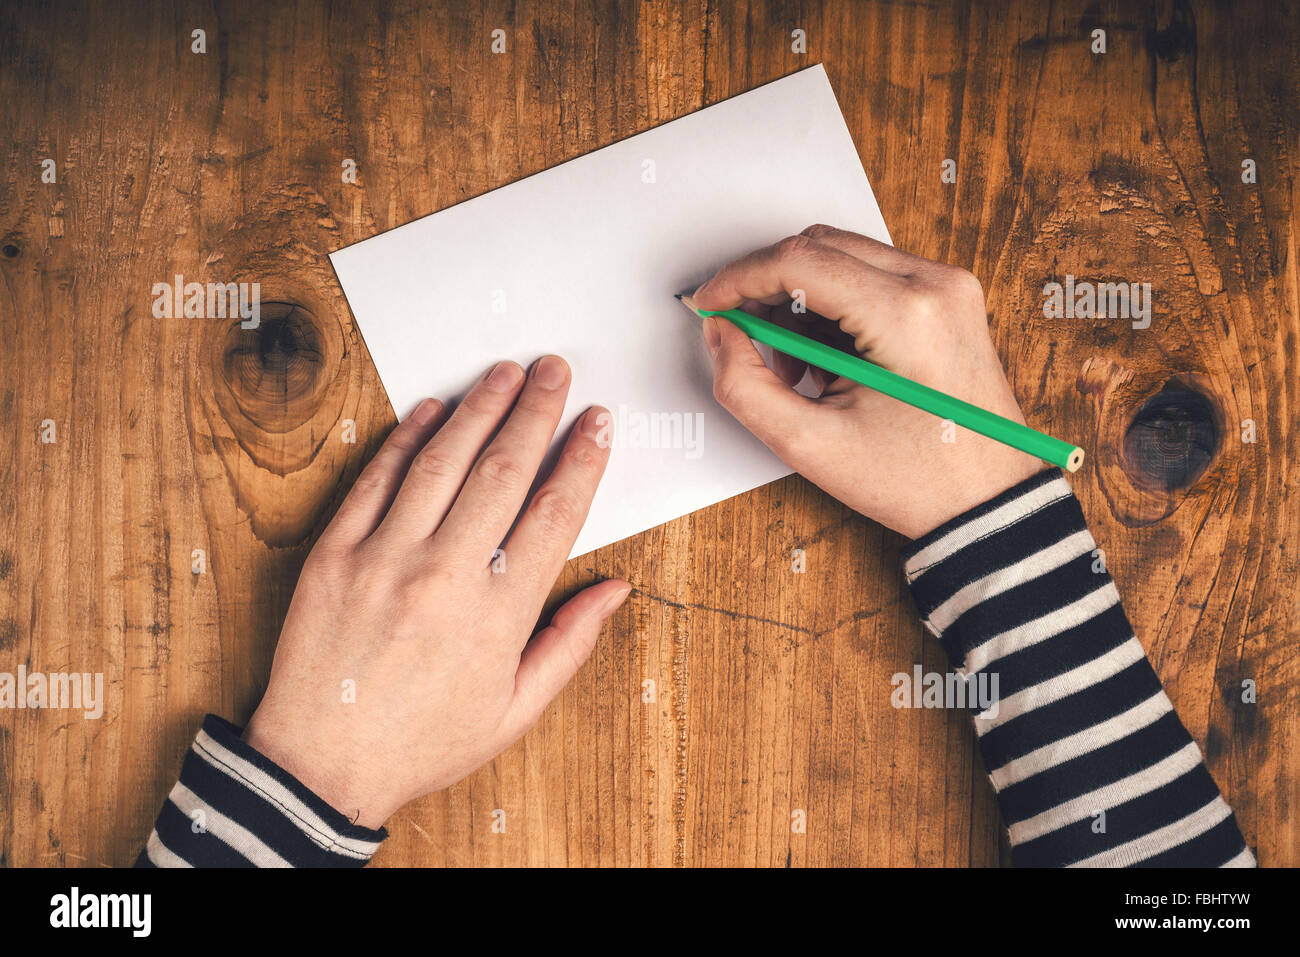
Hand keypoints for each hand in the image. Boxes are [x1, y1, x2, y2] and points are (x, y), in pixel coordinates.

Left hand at [242, 356, 629, 827]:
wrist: (319, 765)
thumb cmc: (422, 742)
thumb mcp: (514, 709)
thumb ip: (569, 642)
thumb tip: (614, 588)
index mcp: (497, 616)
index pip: (554, 513)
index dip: (582, 459)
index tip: (597, 423)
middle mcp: (443, 576)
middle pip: (503, 471)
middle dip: (536, 411)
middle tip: (556, 371)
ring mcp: (383, 558)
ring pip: (442, 462)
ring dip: (479, 409)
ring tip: (505, 373)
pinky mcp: (335, 553)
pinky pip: (375, 480)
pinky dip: (406, 439)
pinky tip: (431, 410)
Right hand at [693, 224, 1044, 538]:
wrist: (988, 501)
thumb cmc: (916, 481)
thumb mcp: (810, 445)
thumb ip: (745, 385)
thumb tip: (721, 334)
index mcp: (906, 315)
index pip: (800, 261)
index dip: (739, 278)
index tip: (710, 305)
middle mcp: (935, 284)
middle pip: (820, 246)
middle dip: (767, 286)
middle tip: (741, 335)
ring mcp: (949, 287)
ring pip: (844, 257)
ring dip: (801, 299)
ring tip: (795, 367)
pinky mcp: (949, 298)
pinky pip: (873, 276)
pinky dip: (835, 307)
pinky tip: (828, 361)